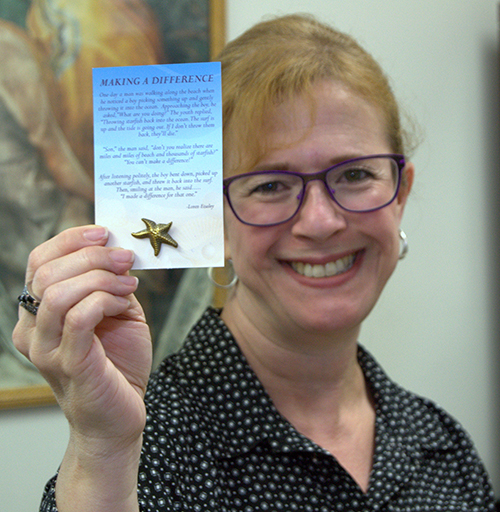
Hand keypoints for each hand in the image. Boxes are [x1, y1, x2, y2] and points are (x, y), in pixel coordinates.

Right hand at [13, 225, 151, 447]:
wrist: (120, 415)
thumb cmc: (117, 362)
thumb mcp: (114, 312)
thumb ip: (109, 284)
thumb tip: (117, 250)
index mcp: (38, 312)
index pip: (39, 262)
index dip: (70, 239)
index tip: (104, 233)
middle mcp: (31, 329)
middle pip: (47, 272)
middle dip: (92, 256)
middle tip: (125, 258)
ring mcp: (45, 349)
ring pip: (59, 292)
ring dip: (100, 278)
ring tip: (128, 283)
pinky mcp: (68, 364)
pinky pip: (79, 317)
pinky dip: (105, 300)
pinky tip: (124, 305)